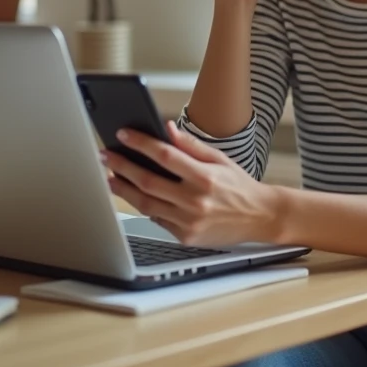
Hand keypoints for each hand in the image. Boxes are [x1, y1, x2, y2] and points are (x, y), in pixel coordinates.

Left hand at [100, 121, 283, 246]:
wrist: (260, 217)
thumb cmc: (240, 186)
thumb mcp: (219, 159)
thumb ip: (191, 145)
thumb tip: (167, 129)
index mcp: (205, 177)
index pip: (165, 156)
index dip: (141, 144)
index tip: (123, 135)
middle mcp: (196, 201)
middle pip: (149, 181)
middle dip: (123, 167)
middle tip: (107, 156)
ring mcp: (189, 221)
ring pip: (147, 204)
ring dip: (125, 189)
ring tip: (111, 177)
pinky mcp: (186, 237)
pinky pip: (158, 220)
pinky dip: (144, 207)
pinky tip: (135, 195)